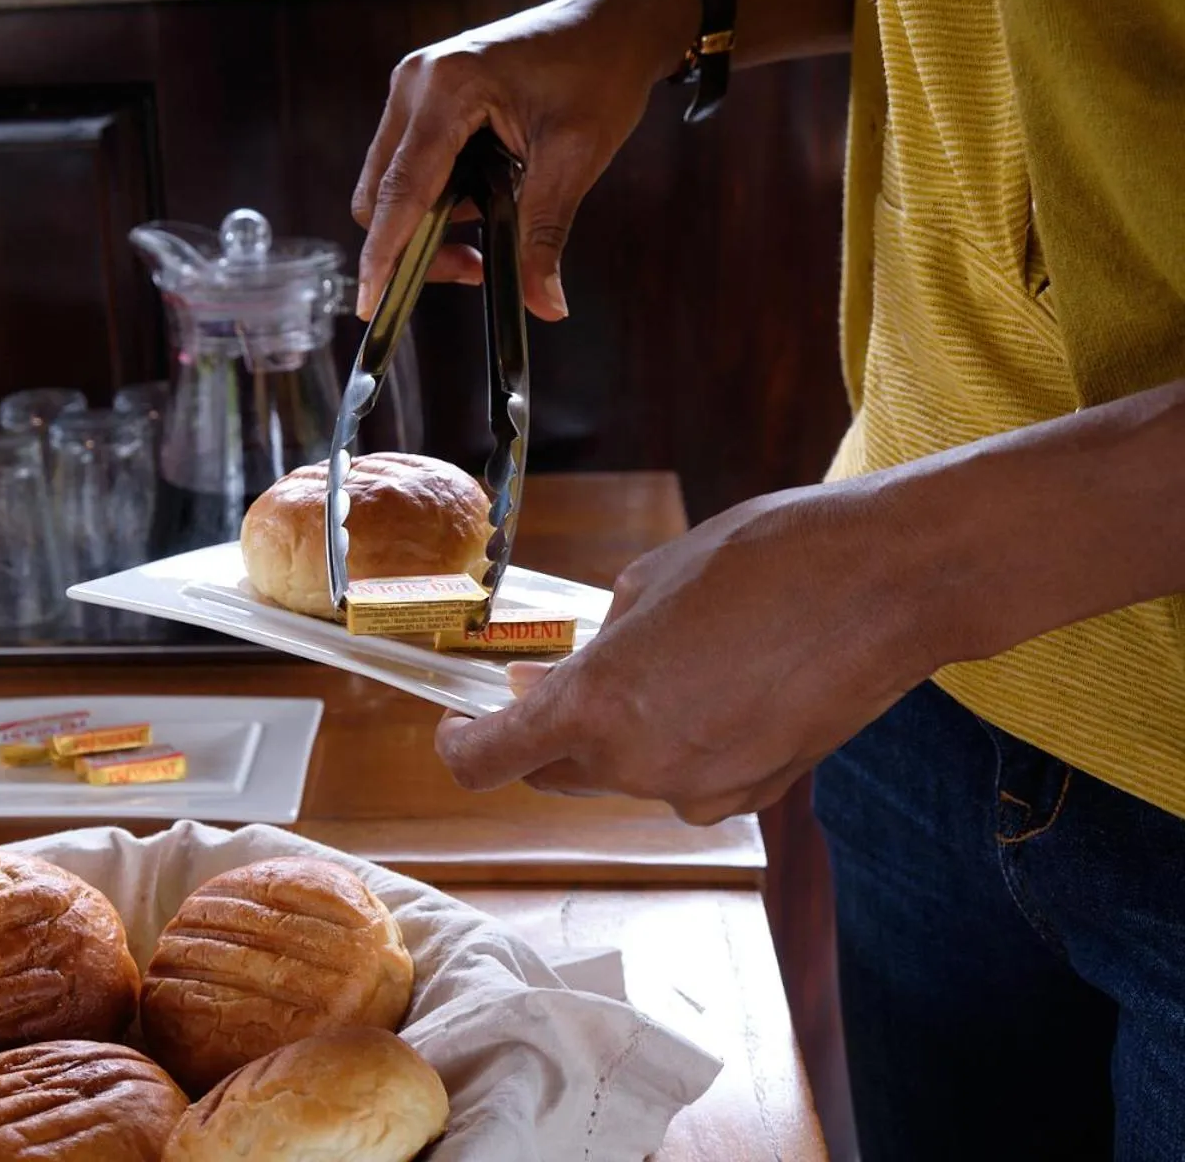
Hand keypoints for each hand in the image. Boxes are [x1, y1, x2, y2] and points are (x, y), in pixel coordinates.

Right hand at [351, 0, 696, 320]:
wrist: (614, 24)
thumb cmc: (599, 71)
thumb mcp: (575, 158)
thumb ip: (546, 234)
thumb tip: (543, 303)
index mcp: (446, 90)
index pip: (400, 192)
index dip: (383, 257)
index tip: (371, 305)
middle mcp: (416, 84)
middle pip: (381, 195)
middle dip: (414, 245)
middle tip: (475, 267)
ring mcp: (415, 87)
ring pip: (390, 184)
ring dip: (428, 222)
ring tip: (491, 228)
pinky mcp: (424, 96)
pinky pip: (409, 163)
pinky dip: (437, 196)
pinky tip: (484, 196)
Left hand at [434, 480, 946, 823]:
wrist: (892, 583)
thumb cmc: (769, 559)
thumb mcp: (649, 580)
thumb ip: (596, 642)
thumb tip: (567, 676)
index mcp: (597, 707)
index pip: (488, 762)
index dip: (461, 743)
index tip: (462, 719)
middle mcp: (640, 767)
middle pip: (554, 772)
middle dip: (544, 729)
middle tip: (554, 674)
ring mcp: (702, 790)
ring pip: (623, 775)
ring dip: (616, 735)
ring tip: (655, 665)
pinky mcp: (757, 793)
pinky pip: (685, 778)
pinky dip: (677, 743)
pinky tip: (714, 686)